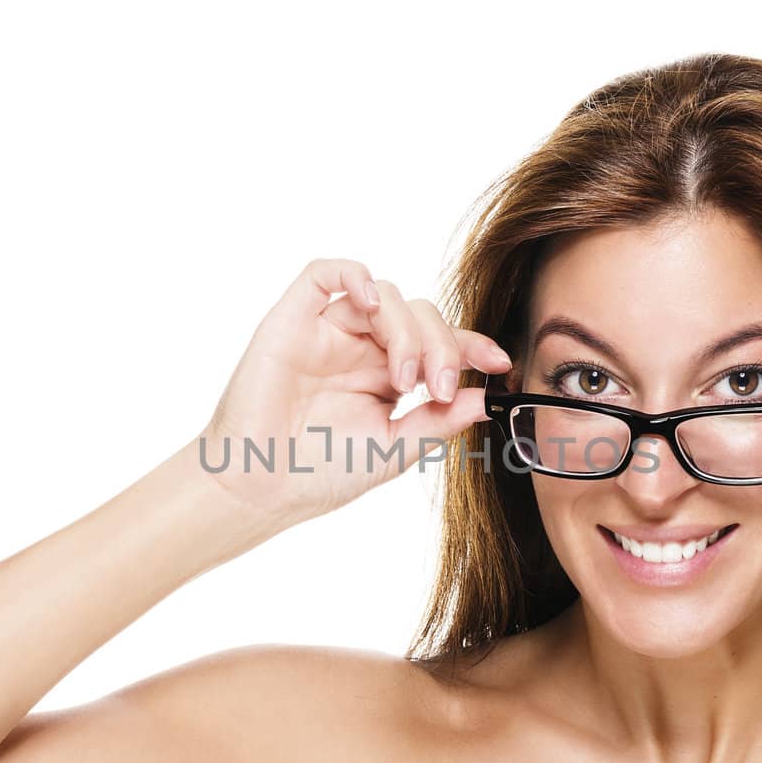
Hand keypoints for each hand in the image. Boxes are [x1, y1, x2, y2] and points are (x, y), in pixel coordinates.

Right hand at [195, 259, 511, 529]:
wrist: (260, 489)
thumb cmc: (318, 474)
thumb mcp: (393, 450)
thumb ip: (438, 421)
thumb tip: (487, 398)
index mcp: (386, 376)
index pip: (438, 343)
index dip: (472, 345)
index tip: (501, 364)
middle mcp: (361, 347)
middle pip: (419, 314)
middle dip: (442, 346)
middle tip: (440, 388)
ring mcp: (328, 331)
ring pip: (383, 295)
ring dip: (407, 331)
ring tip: (405, 380)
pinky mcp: (291, 321)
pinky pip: (322, 273)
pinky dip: (352, 275)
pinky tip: (371, 303)